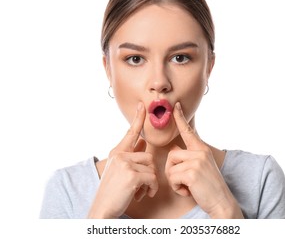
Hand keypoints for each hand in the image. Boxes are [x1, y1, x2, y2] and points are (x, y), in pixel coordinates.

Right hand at [88, 102, 157, 218]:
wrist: (101, 209)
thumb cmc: (112, 192)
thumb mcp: (119, 171)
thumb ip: (131, 155)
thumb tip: (142, 141)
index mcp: (117, 153)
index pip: (130, 133)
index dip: (137, 118)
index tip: (142, 106)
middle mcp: (120, 155)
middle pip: (148, 157)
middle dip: (149, 174)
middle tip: (142, 186)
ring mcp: (125, 164)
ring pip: (152, 168)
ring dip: (150, 183)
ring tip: (139, 192)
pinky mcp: (132, 175)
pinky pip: (152, 178)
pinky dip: (151, 189)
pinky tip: (143, 196)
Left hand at [165, 102, 242, 217]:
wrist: (222, 202)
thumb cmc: (208, 187)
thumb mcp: (201, 167)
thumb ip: (190, 157)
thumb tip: (174, 151)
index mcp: (202, 149)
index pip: (188, 131)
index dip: (180, 118)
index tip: (175, 105)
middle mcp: (200, 152)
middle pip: (172, 155)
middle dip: (172, 170)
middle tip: (184, 181)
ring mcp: (197, 161)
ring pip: (170, 167)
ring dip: (175, 180)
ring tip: (188, 186)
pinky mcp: (192, 172)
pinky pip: (173, 177)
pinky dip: (177, 187)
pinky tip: (188, 191)